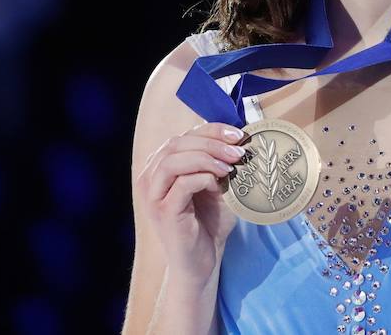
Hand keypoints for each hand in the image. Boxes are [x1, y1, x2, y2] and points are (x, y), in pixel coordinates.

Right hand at [136, 122, 245, 283]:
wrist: (202, 261)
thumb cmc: (209, 222)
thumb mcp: (216, 184)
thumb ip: (219, 162)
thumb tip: (239, 137)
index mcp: (160, 168)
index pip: (182, 136)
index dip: (210, 130)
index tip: (237, 134)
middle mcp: (150, 179)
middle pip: (176, 143)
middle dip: (211, 141)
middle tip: (238, 150)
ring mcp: (154, 196)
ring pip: (173, 160)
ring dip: (206, 156)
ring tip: (230, 165)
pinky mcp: (163, 212)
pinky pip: (182, 184)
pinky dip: (203, 177)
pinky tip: (219, 182)